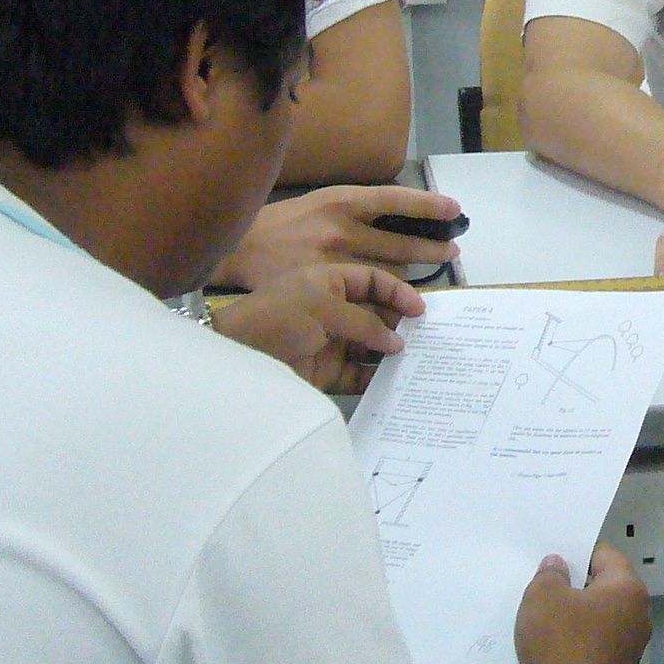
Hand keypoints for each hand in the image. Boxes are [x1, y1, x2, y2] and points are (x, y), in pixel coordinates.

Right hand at [213, 185, 462, 289]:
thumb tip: (399, 217)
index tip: (454, 208)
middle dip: (432, 248)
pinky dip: (381, 303)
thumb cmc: (281, 224)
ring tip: (433, 281)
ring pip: (386, 274)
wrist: (237, 249)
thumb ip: (355, 210)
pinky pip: (362, 300)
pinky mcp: (322, 289)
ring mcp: (333, 262)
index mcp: (341, 201)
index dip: (427, 204)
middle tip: (453, 252)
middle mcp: (341, 229)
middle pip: (400, 242)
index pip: (395, 199)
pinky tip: (396, 307)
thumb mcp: (319, 202)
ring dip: (410, 280)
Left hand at [213, 263, 424, 393]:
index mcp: (330, 282)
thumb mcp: (322, 308)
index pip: (373, 280)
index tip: (420, 310)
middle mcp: (333, 310)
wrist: (235, 356)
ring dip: (392, 353)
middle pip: (377, 314)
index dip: (398, 292)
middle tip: (428, 338)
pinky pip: (359, 374)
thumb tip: (398, 343)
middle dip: (401, 325)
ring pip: (372, 346)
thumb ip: (364, 323)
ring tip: (419, 362)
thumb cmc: (277, 318)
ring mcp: (331, 342)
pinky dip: (376, 378)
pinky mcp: (327, 372)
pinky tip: (396, 383)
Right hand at [514, 545, 650, 663]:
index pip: (606, 554)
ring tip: (549, 615)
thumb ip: (550, 573)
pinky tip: (558, 644)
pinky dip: (581, 638)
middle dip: (578, 584)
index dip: (578, 552)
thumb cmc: (559, 645)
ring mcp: (632, 645)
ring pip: (603, 615)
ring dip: (579, 613)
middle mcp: (640, 614)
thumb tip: (559, 566)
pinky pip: (599, 641)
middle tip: (549, 584)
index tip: (556, 557)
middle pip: (606, 586)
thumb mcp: (542, 597)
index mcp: (630, 589)